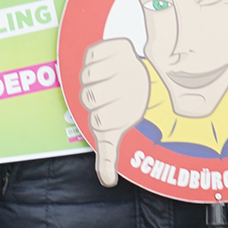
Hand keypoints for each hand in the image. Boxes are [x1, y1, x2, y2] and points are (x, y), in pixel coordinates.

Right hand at [80, 37, 150, 186]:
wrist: (139, 80)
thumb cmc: (120, 107)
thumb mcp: (113, 133)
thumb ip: (108, 156)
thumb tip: (107, 181)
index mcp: (127, 108)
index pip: (99, 119)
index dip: (99, 117)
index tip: (109, 113)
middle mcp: (128, 86)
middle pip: (90, 96)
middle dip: (93, 98)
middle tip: (104, 96)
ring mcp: (125, 64)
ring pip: (88, 74)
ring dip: (91, 79)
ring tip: (103, 81)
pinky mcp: (119, 45)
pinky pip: (93, 52)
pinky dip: (94, 58)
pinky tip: (104, 64)